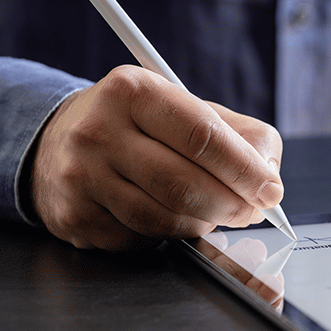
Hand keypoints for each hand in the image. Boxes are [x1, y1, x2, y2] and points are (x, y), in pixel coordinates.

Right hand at [28, 65, 283, 250]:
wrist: (59, 141)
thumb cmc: (141, 124)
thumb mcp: (186, 107)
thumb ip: (239, 134)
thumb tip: (269, 176)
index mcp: (134, 91)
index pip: (203, 136)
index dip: (245, 170)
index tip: (271, 191)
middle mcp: (99, 131)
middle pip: (185, 184)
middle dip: (232, 205)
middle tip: (252, 211)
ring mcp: (81, 176)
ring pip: (165, 218)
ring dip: (204, 223)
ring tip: (215, 212)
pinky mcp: (75, 216)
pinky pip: (142, 238)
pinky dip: (171, 233)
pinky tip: (173, 216)